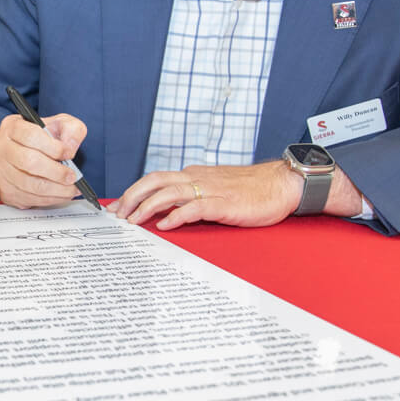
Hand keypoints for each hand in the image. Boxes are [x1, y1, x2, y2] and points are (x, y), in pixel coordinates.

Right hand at [0, 112, 88, 207]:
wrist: (24, 153)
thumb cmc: (41, 139)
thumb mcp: (59, 124)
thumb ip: (71, 129)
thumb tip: (70, 146)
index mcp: (13, 127)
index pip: (31, 136)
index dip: (53, 147)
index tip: (69, 154)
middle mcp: (2, 148)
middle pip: (29, 161)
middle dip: (56, 172)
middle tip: (72, 176)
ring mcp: (2, 171)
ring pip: (29, 184)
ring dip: (55, 189)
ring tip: (71, 189)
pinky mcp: (6, 190)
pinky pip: (29, 198)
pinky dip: (50, 199)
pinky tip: (61, 194)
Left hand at [112, 160, 359, 229]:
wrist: (282, 184)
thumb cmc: (250, 189)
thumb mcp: (215, 189)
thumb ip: (192, 196)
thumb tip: (165, 210)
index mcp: (194, 174)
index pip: (156, 179)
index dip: (134, 191)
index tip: (118, 206)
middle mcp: (198, 178)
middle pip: (155, 181)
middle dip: (132, 197)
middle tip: (117, 215)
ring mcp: (210, 189)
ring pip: (170, 193)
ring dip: (147, 207)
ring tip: (133, 221)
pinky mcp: (224, 203)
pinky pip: (195, 207)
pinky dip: (176, 216)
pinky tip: (165, 226)